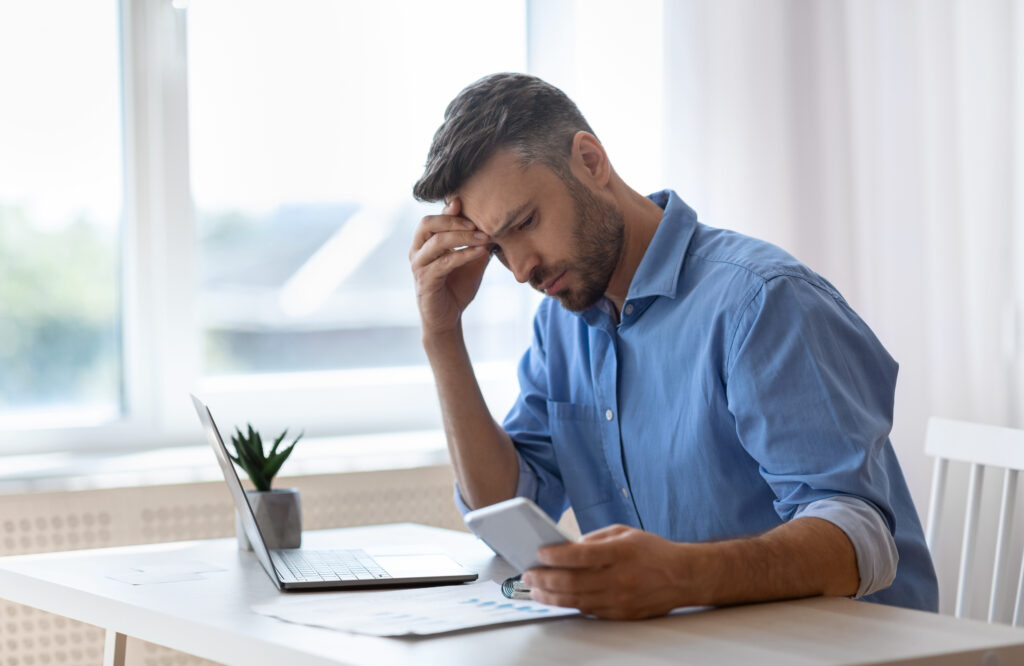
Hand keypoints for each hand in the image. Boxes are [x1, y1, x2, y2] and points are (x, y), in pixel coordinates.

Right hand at [409, 197, 491, 336]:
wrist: (448, 318)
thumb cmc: (457, 288)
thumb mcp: (470, 261)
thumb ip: (477, 243)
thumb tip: (495, 225)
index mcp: (425, 243)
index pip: (434, 218)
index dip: (449, 210)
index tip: (467, 204)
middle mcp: (417, 251)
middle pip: (427, 224)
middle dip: (453, 220)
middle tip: (477, 224)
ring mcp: (419, 266)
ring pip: (436, 242)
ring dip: (462, 237)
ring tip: (484, 237)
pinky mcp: (425, 281)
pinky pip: (444, 262)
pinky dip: (463, 254)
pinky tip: (480, 252)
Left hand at [522, 524, 694, 619]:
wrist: (683, 576)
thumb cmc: (653, 552)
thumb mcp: (624, 533)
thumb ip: (595, 539)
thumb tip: (567, 547)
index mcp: (620, 552)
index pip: (580, 555)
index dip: (555, 555)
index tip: (539, 553)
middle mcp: (619, 577)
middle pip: (572, 581)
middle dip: (544, 578)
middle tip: (529, 574)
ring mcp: (620, 598)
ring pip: (576, 600)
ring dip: (551, 596)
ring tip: (535, 590)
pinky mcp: (621, 614)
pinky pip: (588, 610)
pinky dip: (569, 604)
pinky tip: (557, 599)